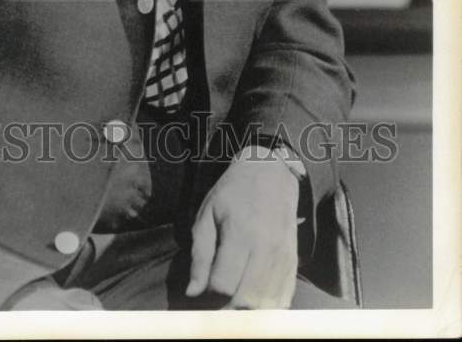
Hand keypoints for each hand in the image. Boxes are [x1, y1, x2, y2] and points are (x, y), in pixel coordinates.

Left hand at [186, 150, 299, 308]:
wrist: (271, 174)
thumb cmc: (233, 193)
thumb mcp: (207, 215)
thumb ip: (199, 255)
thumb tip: (192, 293)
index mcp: (240, 233)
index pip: (223, 284)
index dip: (209, 295)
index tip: (202, 292)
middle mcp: (266, 249)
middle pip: (247, 300)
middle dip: (228, 310)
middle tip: (216, 306)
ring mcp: (284, 258)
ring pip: (267, 305)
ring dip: (248, 313)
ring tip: (232, 306)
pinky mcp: (294, 263)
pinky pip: (284, 300)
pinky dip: (268, 310)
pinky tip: (254, 305)